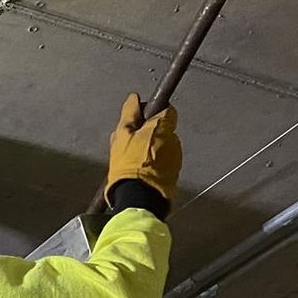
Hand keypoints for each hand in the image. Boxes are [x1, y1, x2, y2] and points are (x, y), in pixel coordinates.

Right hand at [105, 92, 181, 206]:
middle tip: (129, 143)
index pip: (166, 108)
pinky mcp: (174, 174)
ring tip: (132, 161)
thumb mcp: (121, 136)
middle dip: (148, 133)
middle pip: (162, 129)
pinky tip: (140, 172)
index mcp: (163, 127)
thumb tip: (134, 99)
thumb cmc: (129, 166)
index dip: (152, 111)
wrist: (139, 198)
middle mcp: (174, 140)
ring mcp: (176, 158)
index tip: (139, 119)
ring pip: (162, 146)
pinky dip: (154, 164)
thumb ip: (130, 115)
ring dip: (151, 149)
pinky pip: (164, 163)